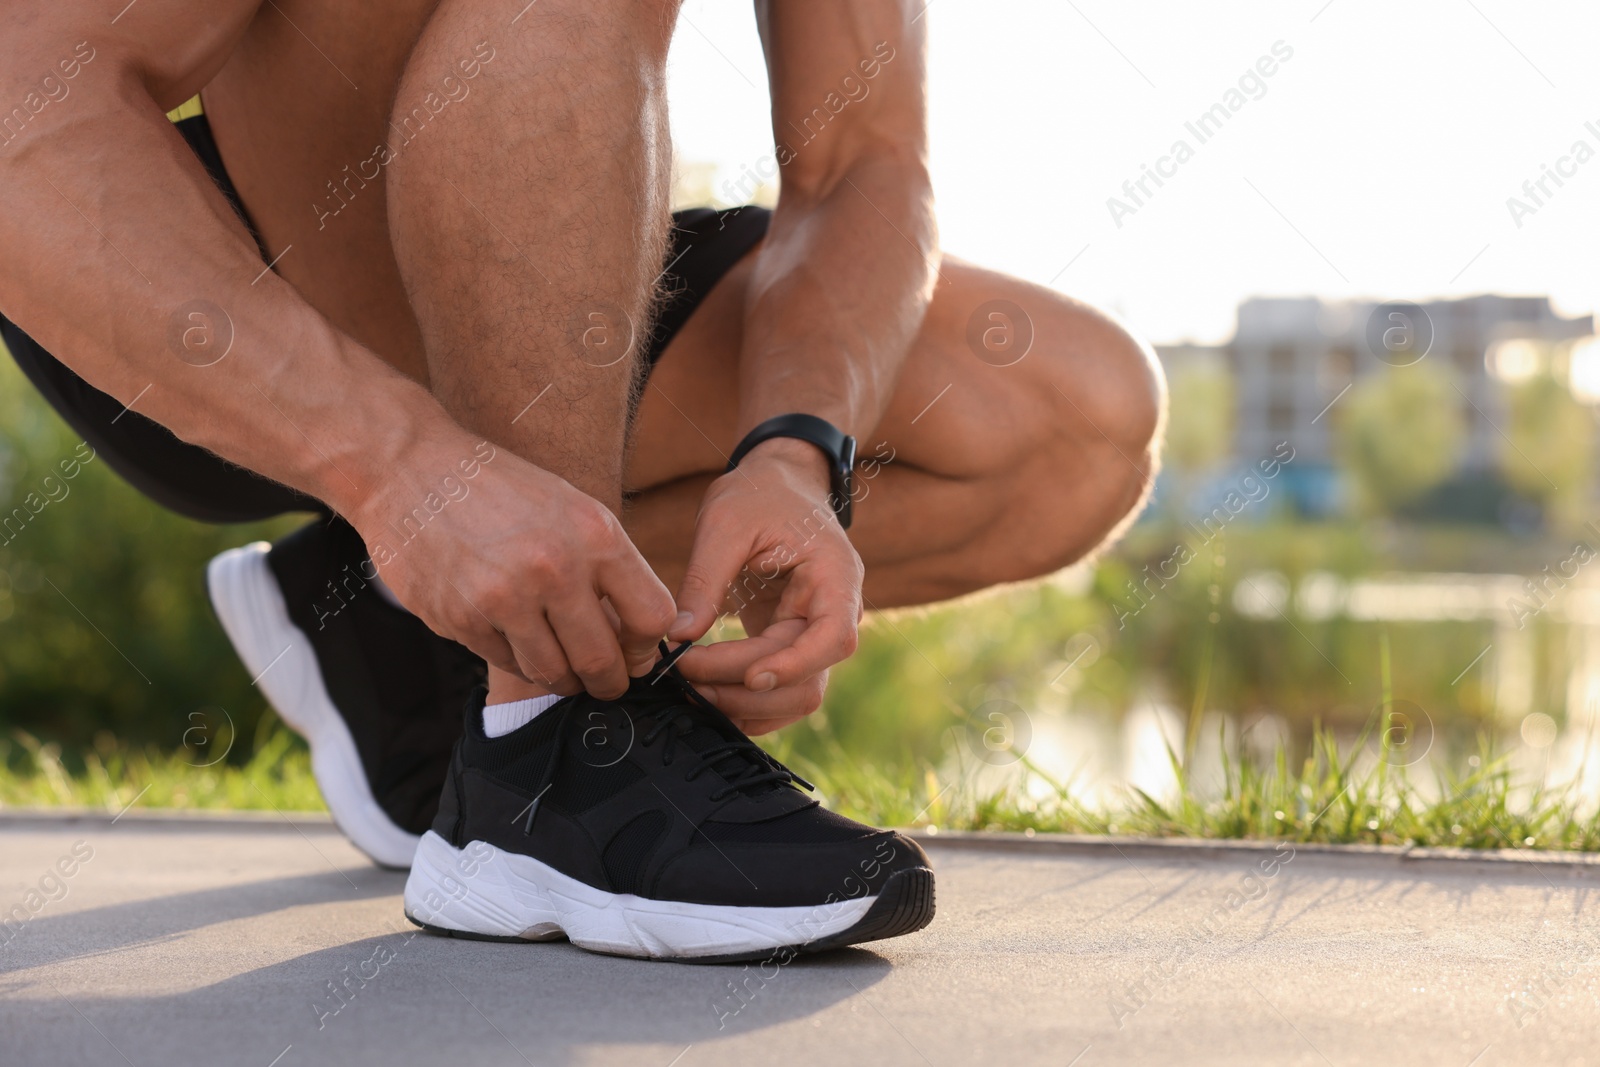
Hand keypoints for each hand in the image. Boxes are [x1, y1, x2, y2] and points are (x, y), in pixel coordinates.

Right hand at [349, 435, 676, 699]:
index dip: (646, 648)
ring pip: (554, 673)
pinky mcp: (461, 619)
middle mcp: (555, 568)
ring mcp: (505, 598)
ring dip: (564, 680)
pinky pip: (508, 664)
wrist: (410, 468)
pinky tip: (517, 641)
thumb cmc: (500, 488)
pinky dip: (519, 662)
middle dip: (609, 682)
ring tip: (564, 670)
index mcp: (595, 535)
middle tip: (606, 685)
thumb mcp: (571, 507)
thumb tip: (639, 634)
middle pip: (602, 660)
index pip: (651, 618)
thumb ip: (607, 566)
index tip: (636, 655)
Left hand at [669, 438, 863, 729]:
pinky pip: (780, 692)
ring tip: (692, 686)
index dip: (795, 665)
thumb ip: (704, 580)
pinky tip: (706, 691)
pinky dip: (745, 703)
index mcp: (835, 576)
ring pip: (795, 696)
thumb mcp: (724, 523)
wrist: (776, 486)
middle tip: (687, 672)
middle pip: (807, 677)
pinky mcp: (791, 646)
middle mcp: (835, 613)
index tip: (749, 676)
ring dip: (744, 704)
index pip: (833, 638)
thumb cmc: (757, 495)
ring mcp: (816, 634)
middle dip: (746, 686)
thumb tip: (680, 635)